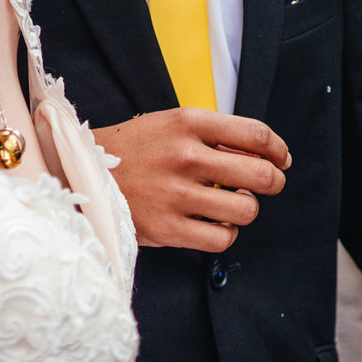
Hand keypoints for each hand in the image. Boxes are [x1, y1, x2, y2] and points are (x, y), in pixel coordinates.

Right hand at [95, 108, 290, 252]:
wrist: (81, 173)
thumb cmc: (135, 148)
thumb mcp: (171, 124)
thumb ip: (215, 135)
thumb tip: (266, 154)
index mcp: (187, 123)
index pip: (256, 134)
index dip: (278, 149)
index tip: (281, 158)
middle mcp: (184, 156)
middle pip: (260, 174)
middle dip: (273, 181)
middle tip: (268, 183)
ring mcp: (175, 194)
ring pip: (245, 210)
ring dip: (247, 208)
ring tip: (234, 203)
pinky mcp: (167, 228)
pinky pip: (221, 238)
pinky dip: (226, 233)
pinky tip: (215, 223)